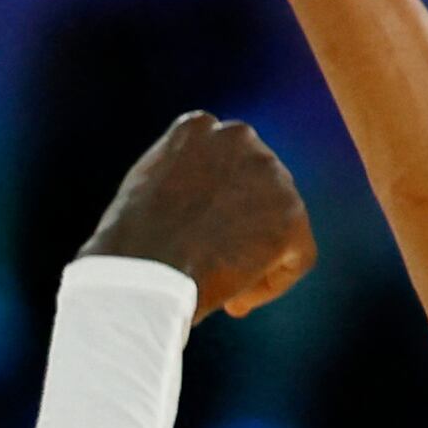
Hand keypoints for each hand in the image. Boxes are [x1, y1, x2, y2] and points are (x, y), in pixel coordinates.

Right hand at [81, 110, 317, 314]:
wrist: (143, 269)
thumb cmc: (130, 244)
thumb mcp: (148, 192)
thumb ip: (185, 182)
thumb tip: (211, 203)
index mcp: (198, 127)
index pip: (226, 160)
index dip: (219, 203)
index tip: (202, 234)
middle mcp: (238, 138)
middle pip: (260, 187)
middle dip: (245, 226)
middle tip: (218, 264)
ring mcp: (270, 174)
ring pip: (280, 222)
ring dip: (257, 257)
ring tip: (222, 287)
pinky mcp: (291, 216)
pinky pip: (297, 255)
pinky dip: (272, 282)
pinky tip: (237, 300)